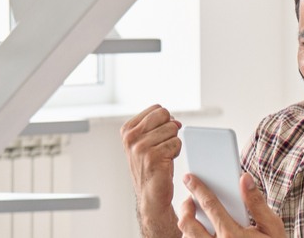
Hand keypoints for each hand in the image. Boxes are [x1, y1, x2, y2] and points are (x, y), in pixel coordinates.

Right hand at [121, 104, 183, 234]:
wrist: (151, 193)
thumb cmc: (151, 166)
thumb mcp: (146, 141)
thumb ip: (156, 124)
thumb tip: (176, 121)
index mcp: (127, 129)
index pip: (158, 109)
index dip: (164, 122)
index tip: (157, 138)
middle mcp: (131, 137)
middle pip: (165, 115)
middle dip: (170, 130)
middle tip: (162, 146)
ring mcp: (140, 147)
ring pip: (173, 129)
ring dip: (173, 143)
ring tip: (162, 156)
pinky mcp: (153, 156)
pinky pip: (176, 142)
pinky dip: (175, 152)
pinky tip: (165, 162)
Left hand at [179, 173, 285, 237]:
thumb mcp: (271, 226)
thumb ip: (257, 202)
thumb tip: (245, 179)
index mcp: (232, 236)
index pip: (210, 206)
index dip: (198, 189)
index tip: (190, 178)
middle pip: (188, 223)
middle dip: (185, 208)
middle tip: (189, 200)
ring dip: (188, 226)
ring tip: (196, 218)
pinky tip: (202, 233)